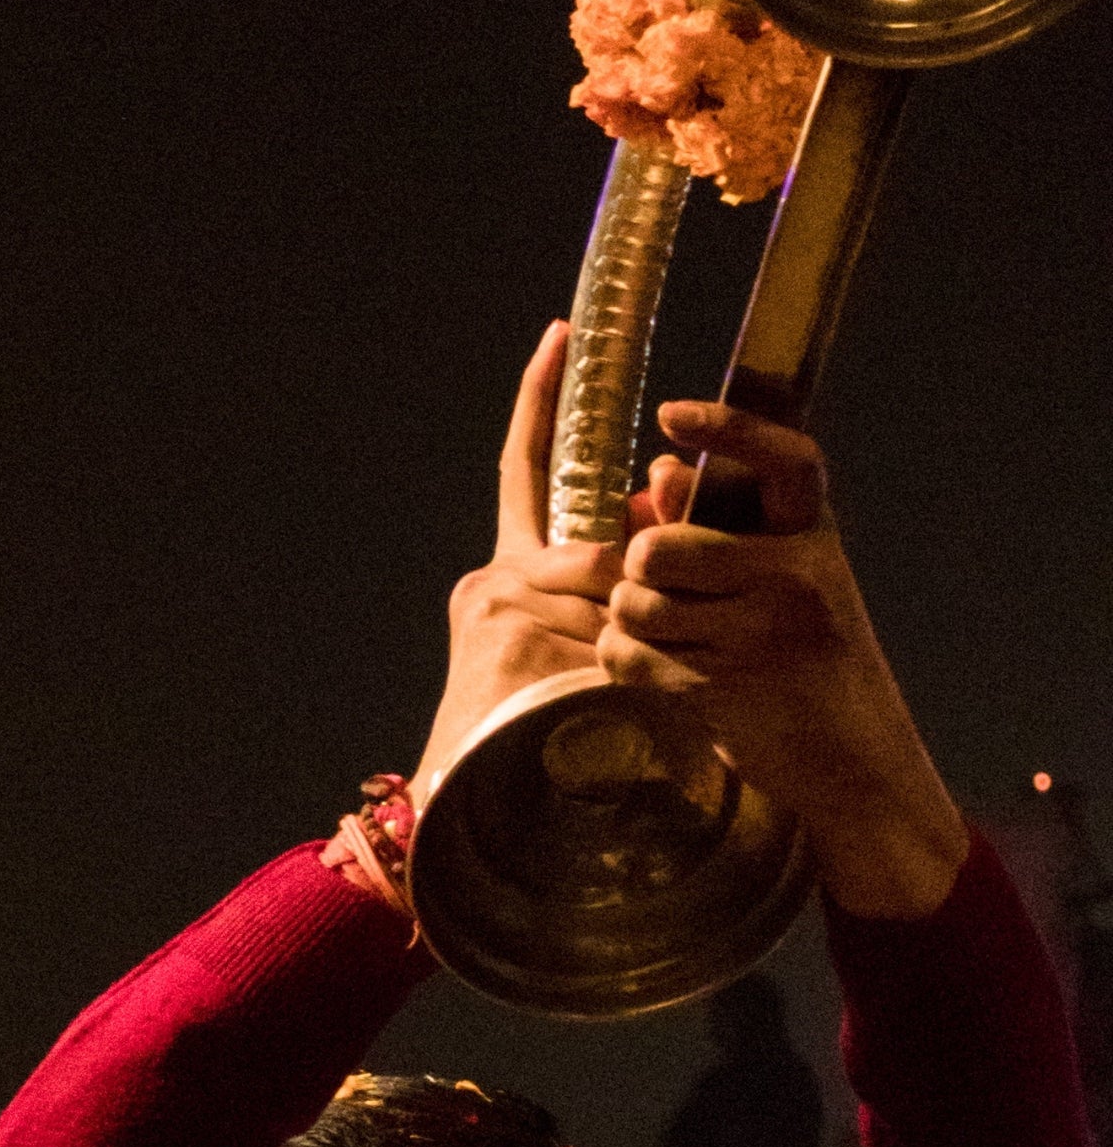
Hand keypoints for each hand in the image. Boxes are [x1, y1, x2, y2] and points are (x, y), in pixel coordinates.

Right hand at [410, 320, 620, 805]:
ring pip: (605, 580)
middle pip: (598, 542)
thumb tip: (665, 483)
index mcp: (510, 575)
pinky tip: (598, 694)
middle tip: (645, 636)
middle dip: (638, 586)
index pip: (528, 464)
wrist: (480, 814)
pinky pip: (591, 610)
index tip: (563, 333)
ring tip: (618, 697)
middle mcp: (494, 577)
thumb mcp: (602, 646)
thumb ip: (631, 566)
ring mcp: (493, 597)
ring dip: (633, 636)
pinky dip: (615, 653)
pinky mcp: (499, 621)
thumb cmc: (548, 747)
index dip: (543, 397)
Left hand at [600, 404, 967, 917]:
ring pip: (638, 606)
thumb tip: (658, 472)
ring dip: (629, 623)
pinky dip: (628, 664)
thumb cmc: (805, 657)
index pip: (784, 457)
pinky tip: (657, 669)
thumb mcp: (783, 578)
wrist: (851, 757)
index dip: (729, 428)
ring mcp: (764, 634)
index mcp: (813, 535)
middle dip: (638, 572)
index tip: (670, 414)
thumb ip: (718, 524)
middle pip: (660, 548)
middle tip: (653, 587)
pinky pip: (633, 658)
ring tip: (660, 634)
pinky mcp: (728, 689)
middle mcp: (797, 574)